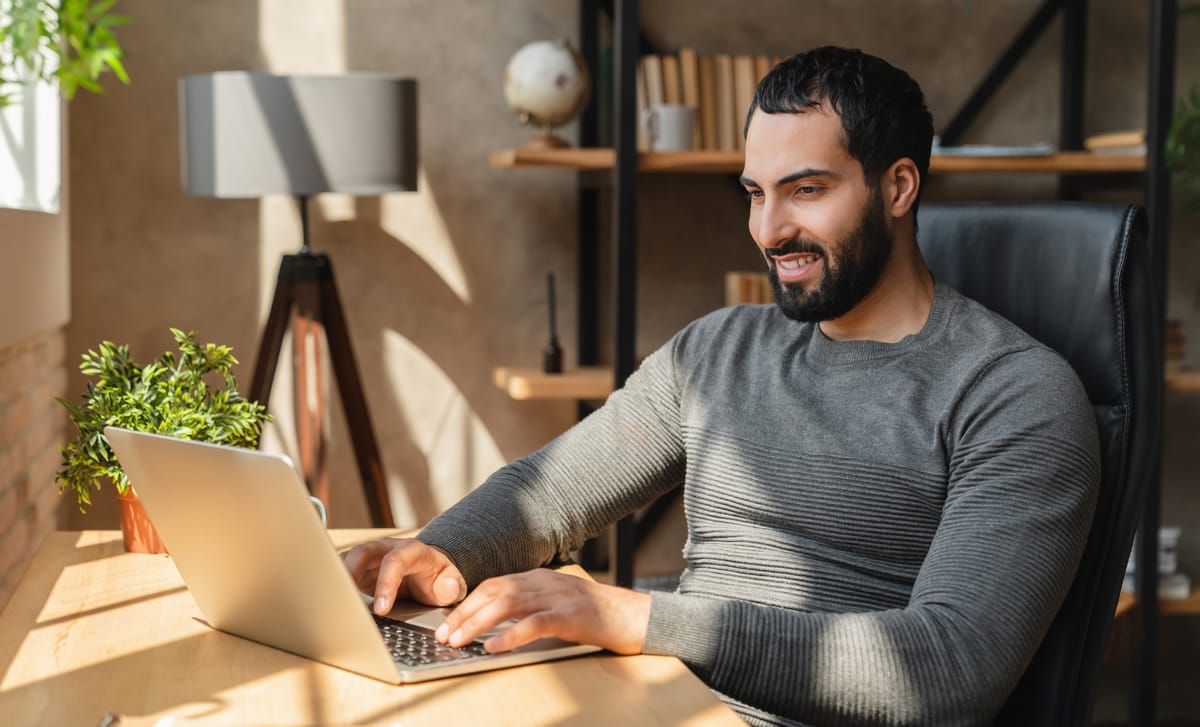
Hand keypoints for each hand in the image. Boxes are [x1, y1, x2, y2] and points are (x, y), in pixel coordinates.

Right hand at [341, 537, 466, 614]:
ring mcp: (371, 556)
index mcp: (412, 551)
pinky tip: (330, 601)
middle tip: (344, 600)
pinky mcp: (359, 567)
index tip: (381, 610)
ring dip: (337, 577)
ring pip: (347, 558)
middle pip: (363, 552)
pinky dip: (334, 582)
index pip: (395, 561)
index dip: (386, 584)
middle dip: (350, 573)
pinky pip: (341, 569)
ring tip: (331, 602)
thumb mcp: (451, 584)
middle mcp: (387, 549)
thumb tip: (448, 588)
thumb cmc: (438, 579)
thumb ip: (452, 587)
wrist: (430, 573)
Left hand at [435, 568, 650, 655]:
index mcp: (539, 577)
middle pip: (494, 592)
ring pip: (507, 604)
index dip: (467, 603)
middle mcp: (544, 581)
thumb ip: (530, 609)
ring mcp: (557, 596)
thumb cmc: (596, 616)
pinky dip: (510, 635)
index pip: (493, 585)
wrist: (635, 617)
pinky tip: (493, 647)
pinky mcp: (570, 615)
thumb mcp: (557, 605)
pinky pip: (533, 623)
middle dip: (464, 613)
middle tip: (444, 635)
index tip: (447, 623)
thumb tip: (495, 627)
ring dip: (478, 623)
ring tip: (459, 641)